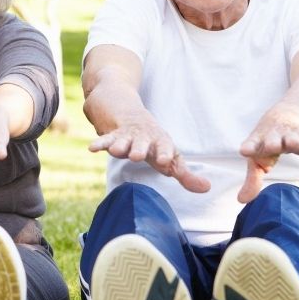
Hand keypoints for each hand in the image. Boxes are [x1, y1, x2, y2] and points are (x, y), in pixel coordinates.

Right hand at [89, 116, 209, 192]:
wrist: (127, 111)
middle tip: (137, 156)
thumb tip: (206, 188)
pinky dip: (99, 143)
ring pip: (123, 141)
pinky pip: (105, 140)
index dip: (166, 155)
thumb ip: (185, 174)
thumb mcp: (169, 155)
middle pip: (142, 144)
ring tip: (116, 151)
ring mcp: (127, 136)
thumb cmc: (153, 142)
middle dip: (140, 149)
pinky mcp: (112, 136)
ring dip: (119, 146)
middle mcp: (144, 138)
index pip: (166, 148)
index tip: (165, 163)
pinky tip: (92, 148)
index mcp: (161, 143)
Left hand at [237, 107, 298, 201]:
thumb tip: (241, 201)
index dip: (249, 147)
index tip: (244, 150)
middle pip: (273, 142)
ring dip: (292, 141)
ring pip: (292, 138)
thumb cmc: (267, 142)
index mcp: (258, 143)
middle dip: (272, 144)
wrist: (285, 116)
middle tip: (272, 146)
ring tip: (293, 143)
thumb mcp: (258, 160)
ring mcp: (289, 135)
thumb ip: (252, 181)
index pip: (252, 145)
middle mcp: (273, 138)